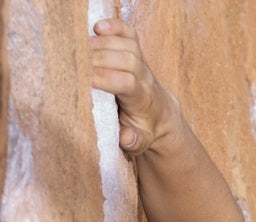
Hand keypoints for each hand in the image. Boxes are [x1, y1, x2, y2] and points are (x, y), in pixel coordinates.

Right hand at [90, 19, 169, 154]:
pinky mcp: (137, 51)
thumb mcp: (141, 141)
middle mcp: (145, 76)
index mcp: (144, 99)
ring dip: (102, 43)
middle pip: (125, 59)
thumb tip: (125, 137)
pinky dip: (113, 26)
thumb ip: (134, 140)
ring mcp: (142, 61)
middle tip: (75, 63)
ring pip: (125, 44)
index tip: (85, 81)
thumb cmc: (144, 129)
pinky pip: (128, 33)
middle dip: (99, 59)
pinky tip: (97, 28)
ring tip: (80, 50)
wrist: (160, 114)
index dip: (106, 78)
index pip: (128, 82)